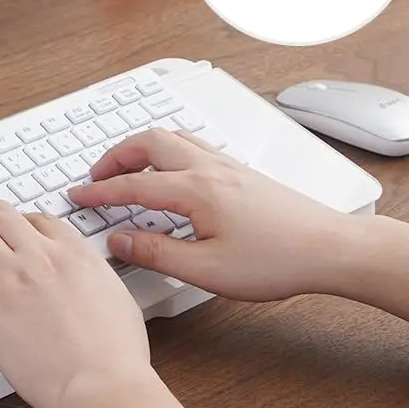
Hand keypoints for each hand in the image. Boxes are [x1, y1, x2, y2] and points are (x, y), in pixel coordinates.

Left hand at [0, 201, 150, 407]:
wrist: (103, 385)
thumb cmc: (116, 356)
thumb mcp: (117, 298)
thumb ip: (95, 280)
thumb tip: (88, 282)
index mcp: (74, 253)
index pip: (38, 219)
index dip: (18, 223)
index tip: (10, 234)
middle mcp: (41, 256)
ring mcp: (12, 277)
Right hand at [68, 129, 356, 301]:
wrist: (330, 248)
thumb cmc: (277, 260)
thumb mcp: (206, 270)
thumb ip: (155, 252)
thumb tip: (119, 240)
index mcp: (196, 190)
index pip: (132, 185)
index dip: (99, 191)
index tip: (78, 195)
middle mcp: (209, 169)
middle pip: (148, 143)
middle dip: (115, 156)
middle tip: (96, 174)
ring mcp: (227, 165)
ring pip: (172, 138)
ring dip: (141, 148)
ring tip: (125, 167)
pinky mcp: (240, 171)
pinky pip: (192, 145)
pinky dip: (167, 150)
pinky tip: (169, 170)